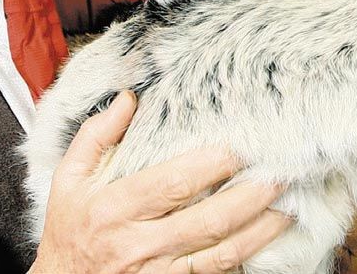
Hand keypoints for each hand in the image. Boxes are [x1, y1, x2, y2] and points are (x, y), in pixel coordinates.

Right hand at [30, 92, 291, 273]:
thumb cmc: (68, 231)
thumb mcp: (68, 180)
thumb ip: (96, 137)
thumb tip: (129, 99)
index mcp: (113, 207)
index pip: (172, 183)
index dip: (211, 166)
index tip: (241, 148)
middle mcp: (137, 243)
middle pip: (207, 221)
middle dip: (250, 197)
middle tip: (280, 174)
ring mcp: (156, 273)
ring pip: (219, 253)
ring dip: (258, 231)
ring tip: (287, 207)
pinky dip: (243, 259)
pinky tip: (265, 241)